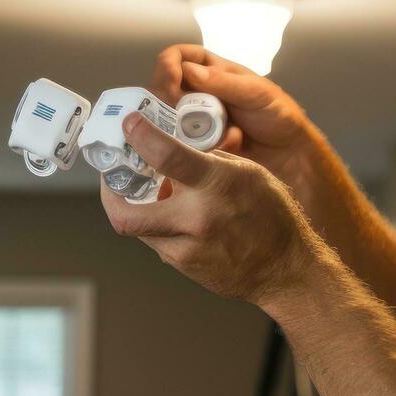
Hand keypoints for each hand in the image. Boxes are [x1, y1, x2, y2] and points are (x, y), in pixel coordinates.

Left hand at [101, 110, 326, 305]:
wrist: (286, 269)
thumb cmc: (274, 218)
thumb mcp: (249, 173)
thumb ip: (209, 161)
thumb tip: (177, 150)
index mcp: (217, 186)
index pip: (166, 156)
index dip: (140, 136)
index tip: (129, 125)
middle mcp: (196, 218)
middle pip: (124, 214)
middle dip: (110, 194)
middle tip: (114, 178)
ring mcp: (187, 248)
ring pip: (139, 228)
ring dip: (138, 208)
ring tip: (153, 195)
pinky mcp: (184, 266)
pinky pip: (158, 242)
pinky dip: (160, 226)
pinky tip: (177, 217)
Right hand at [149, 45, 317, 192]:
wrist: (290, 155)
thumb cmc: (278, 115)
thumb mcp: (256, 93)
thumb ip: (224, 82)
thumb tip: (188, 70)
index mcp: (211, 71)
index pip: (178, 58)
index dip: (169, 66)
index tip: (172, 82)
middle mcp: (198, 94)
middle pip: (163, 90)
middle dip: (171, 103)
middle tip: (188, 117)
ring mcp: (195, 121)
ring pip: (168, 121)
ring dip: (188, 129)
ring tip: (217, 135)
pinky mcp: (196, 147)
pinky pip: (182, 146)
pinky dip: (200, 147)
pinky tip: (226, 148)